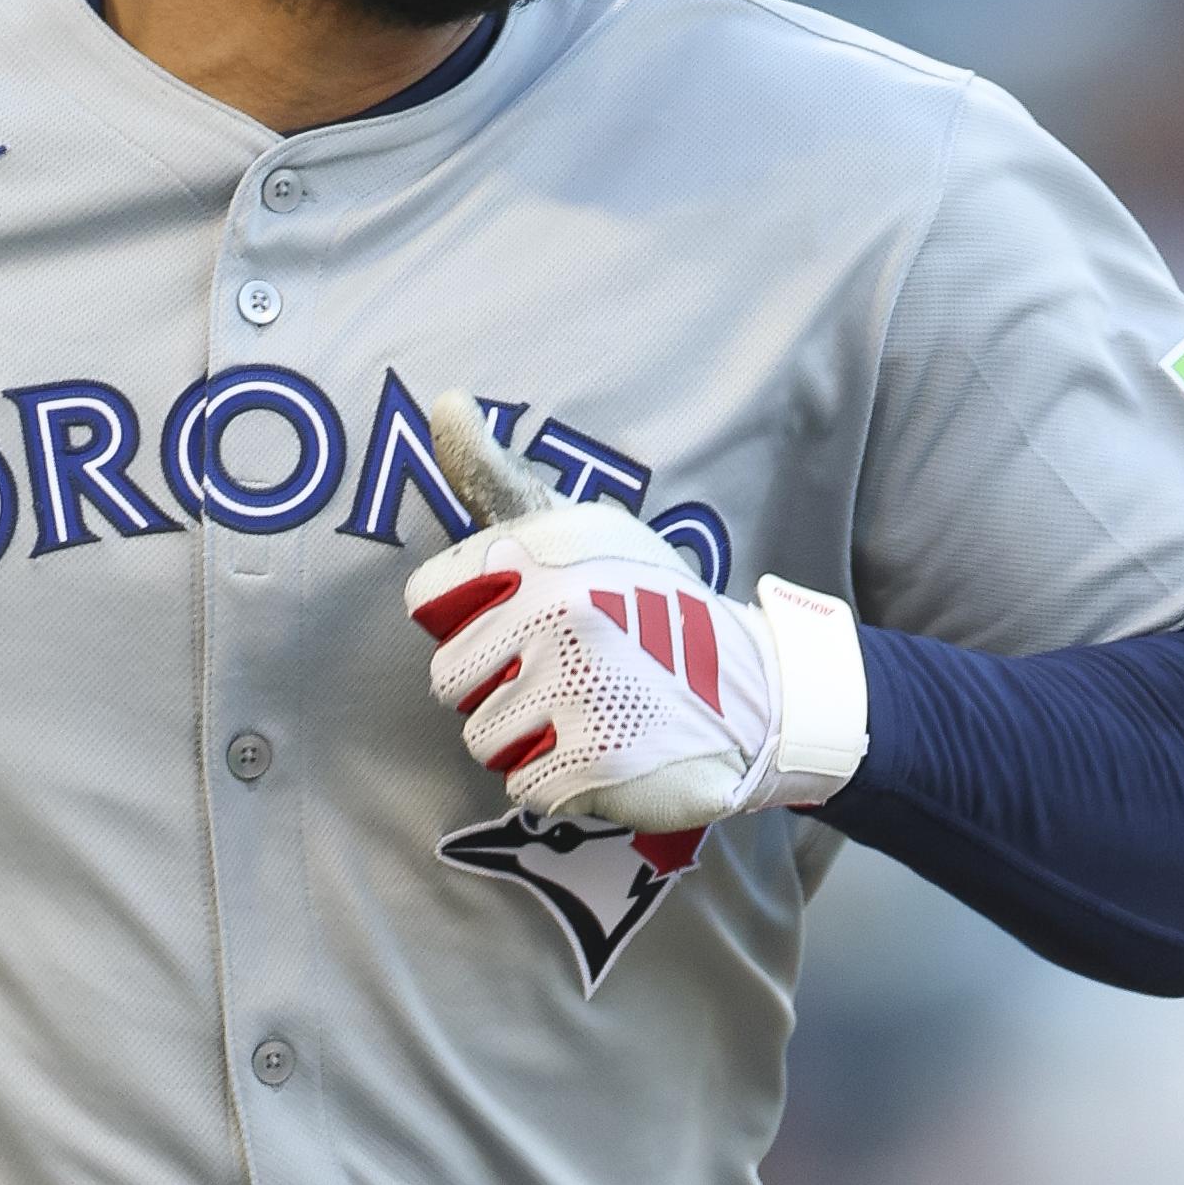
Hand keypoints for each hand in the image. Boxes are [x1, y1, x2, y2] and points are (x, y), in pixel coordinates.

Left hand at [401, 392, 869, 830]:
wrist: (753, 695)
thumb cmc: (643, 607)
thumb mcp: (577, 531)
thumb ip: (496, 478)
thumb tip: (442, 402)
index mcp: (544, 550)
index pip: (430, 601)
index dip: (470, 619)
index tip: (523, 617)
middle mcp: (558, 611)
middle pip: (450, 679)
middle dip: (498, 685)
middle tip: (569, 671)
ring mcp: (577, 686)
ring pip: (481, 735)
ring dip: (527, 735)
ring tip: (591, 707)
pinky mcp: (593, 759)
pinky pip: (522, 782)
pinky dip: (558, 779)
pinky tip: (608, 747)